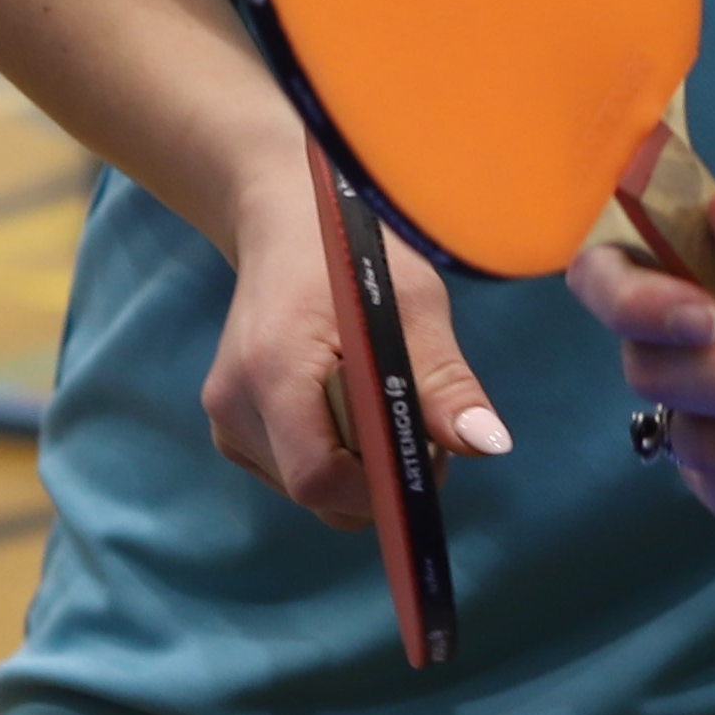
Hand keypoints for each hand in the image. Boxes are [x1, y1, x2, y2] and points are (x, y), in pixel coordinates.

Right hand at [203, 167, 508, 532]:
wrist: (286, 223)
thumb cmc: (356, 253)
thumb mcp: (413, 304)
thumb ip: (445, 382)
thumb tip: (489, 444)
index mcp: (270, 367)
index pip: (318, 478)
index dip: (381, 484)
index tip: (428, 456)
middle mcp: (233, 404)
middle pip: (318, 491)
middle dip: (380, 476)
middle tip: (420, 421)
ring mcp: (225, 421)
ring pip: (310, 489)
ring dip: (360, 466)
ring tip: (383, 399)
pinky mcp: (231, 431)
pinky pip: (295, 473)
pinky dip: (335, 455)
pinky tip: (347, 403)